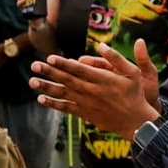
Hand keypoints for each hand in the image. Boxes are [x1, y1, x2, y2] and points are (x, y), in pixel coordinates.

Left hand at [31, 41, 160, 136]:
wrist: (136, 121)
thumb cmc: (135, 94)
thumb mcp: (133, 72)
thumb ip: (116, 58)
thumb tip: (102, 45)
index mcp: (102, 79)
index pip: (79, 69)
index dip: (63, 64)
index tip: (50, 57)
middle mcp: (92, 91)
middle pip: (67, 80)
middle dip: (49, 72)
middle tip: (34, 65)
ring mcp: (87, 104)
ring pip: (63, 94)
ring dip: (46, 87)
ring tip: (32, 81)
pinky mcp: (85, 113)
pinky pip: (66, 108)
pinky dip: (53, 104)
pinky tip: (41, 99)